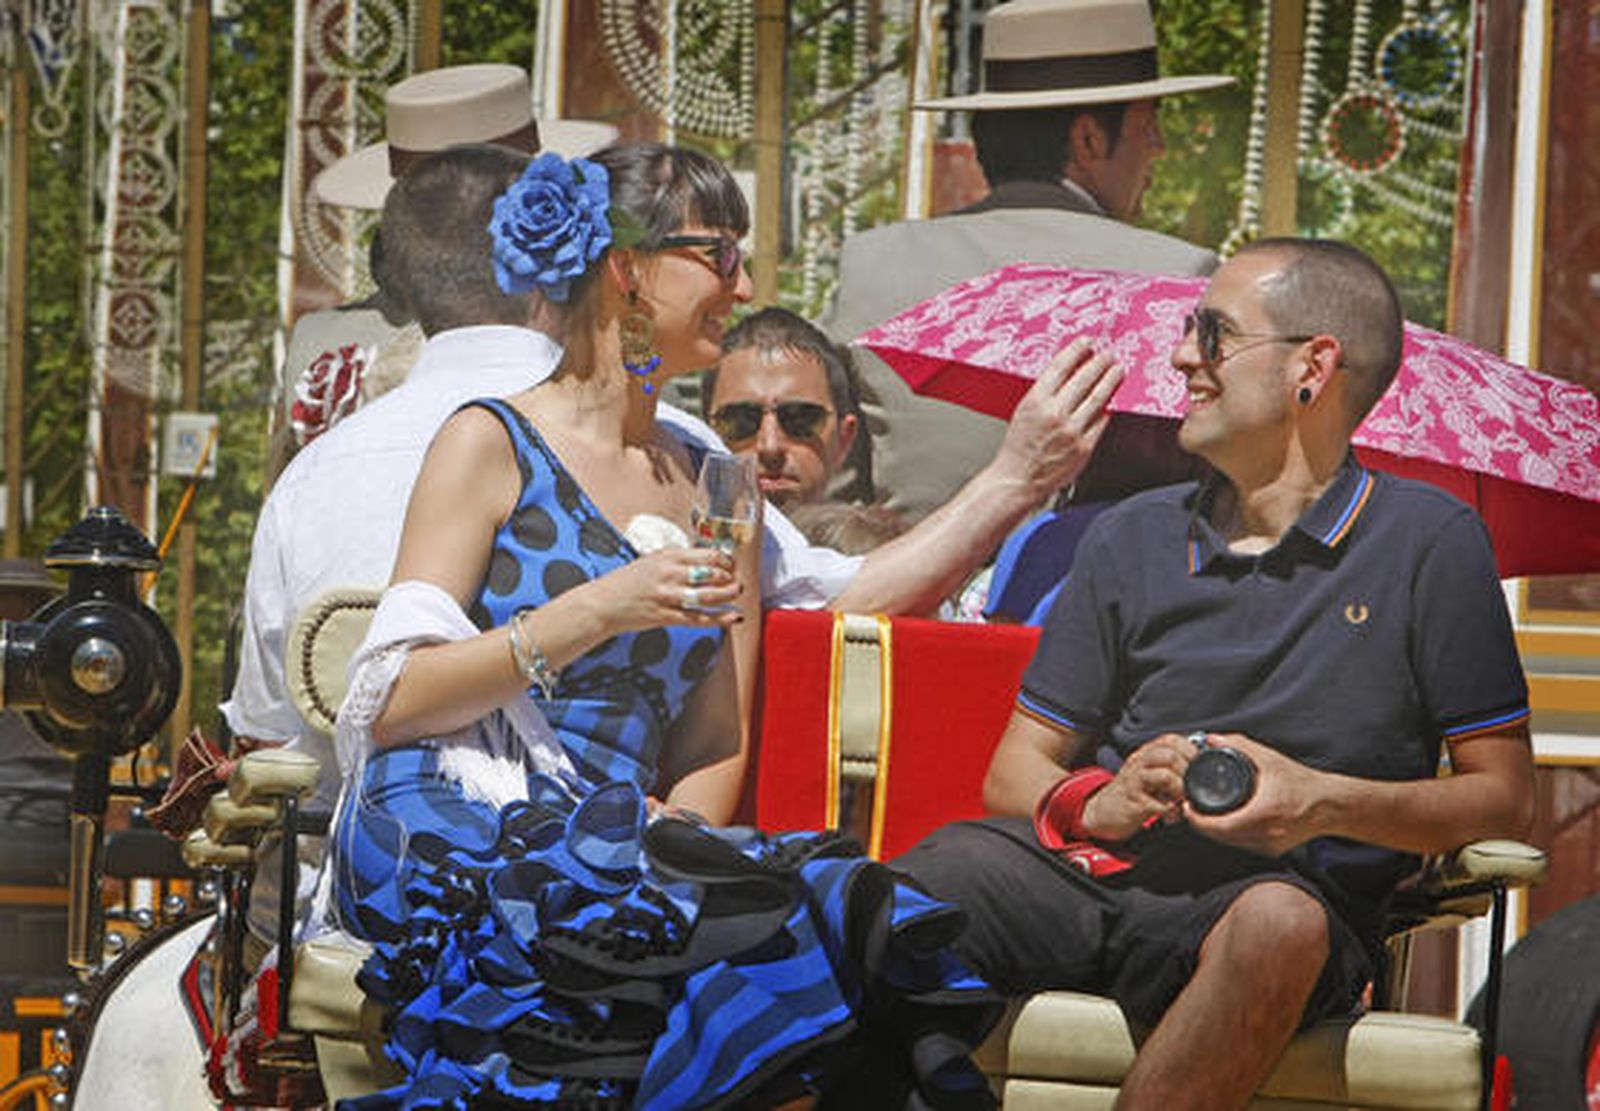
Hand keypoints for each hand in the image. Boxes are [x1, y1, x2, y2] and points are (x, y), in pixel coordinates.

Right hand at [583, 547, 741, 634]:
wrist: (602, 604)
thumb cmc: (624, 582)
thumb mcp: (650, 560)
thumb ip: (673, 559)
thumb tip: (699, 558)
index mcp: (668, 557)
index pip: (708, 555)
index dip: (726, 561)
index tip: (730, 565)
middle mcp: (669, 574)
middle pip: (712, 574)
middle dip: (730, 577)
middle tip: (736, 581)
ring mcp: (668, 596)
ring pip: (709, 595)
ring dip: (728, 594)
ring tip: (737, 593)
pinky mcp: (665, 616)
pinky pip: (698, 618)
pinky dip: (719, 619)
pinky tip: (733, 617)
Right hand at [992, 339, 1124, 500]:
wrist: (1019, 478)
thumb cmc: (1019, 446)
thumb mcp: (1024, 411)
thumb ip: (1046, 393)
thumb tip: (1070, 374)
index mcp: (1036, 401)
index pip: (1061, 366)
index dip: (1077, 350)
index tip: (1087, 342)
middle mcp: (1055, 413)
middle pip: (1085, 378)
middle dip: (1100, 362)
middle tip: (1109, 355)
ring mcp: (1072, 430)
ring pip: (1099, 397)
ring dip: (1111, 380)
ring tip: (1118, 370)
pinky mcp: (1084, 447)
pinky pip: (1102, 421)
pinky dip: (1108, 408)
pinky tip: (1113, 399)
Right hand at [1081, 733, 1193, 840]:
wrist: (1104, 810)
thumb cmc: (1133, 791)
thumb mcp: (1149, 772)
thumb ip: (1169, 766)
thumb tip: (1198, 766)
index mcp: (1145, 753)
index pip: (1171, 740)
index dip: (1190, 750)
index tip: (1200, 765)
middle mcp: (1139, 762)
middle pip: (1170, 756)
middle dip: (1188, 772)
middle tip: (1193, 786)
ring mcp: (1134, 781)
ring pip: (1164, 776)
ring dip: (1180, 790)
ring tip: (1183, 800)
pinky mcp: (1133, 801)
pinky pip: (1157, 804)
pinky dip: (1170, 811)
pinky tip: (1172, 815)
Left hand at [1184, 733, 1322, 856]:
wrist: (1330, 805)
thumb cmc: (1302, 782)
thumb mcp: (1270, 759)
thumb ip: (1239, 746)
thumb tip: (1211, 738)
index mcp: (1263, 815)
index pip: (1218, 827)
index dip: (1197, 819)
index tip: (1186, 805)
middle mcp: (1265, 835)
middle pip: (1220, 837)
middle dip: (1201, 823)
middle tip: (1190, 806)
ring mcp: (1269, 846)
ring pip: (1229, 843)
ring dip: (1214, 831)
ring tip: (1202, 812)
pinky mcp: (1272, 851)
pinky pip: (1242, 845)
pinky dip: (1230, 834)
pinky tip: (1224, 820)